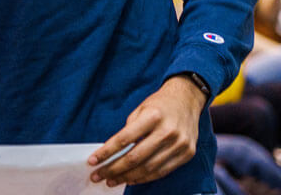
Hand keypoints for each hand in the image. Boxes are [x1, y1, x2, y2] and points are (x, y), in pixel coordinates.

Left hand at [88, 76, 204, 186]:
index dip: (106, 152)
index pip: (124, 139)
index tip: (93, 161)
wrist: (188, 98)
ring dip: (126, 177)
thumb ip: (128, 130)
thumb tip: (112, 153)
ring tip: (111, 180)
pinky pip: (162, 171)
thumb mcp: (141, 108)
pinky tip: (131, 179)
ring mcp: (179, 144)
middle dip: (113, 169)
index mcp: (153, 116)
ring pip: (148, 169)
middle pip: (135, 158)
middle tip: (98, 175)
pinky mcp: (187, 153)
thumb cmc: (160, 104)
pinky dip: (144, 178)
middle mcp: (168, 131)